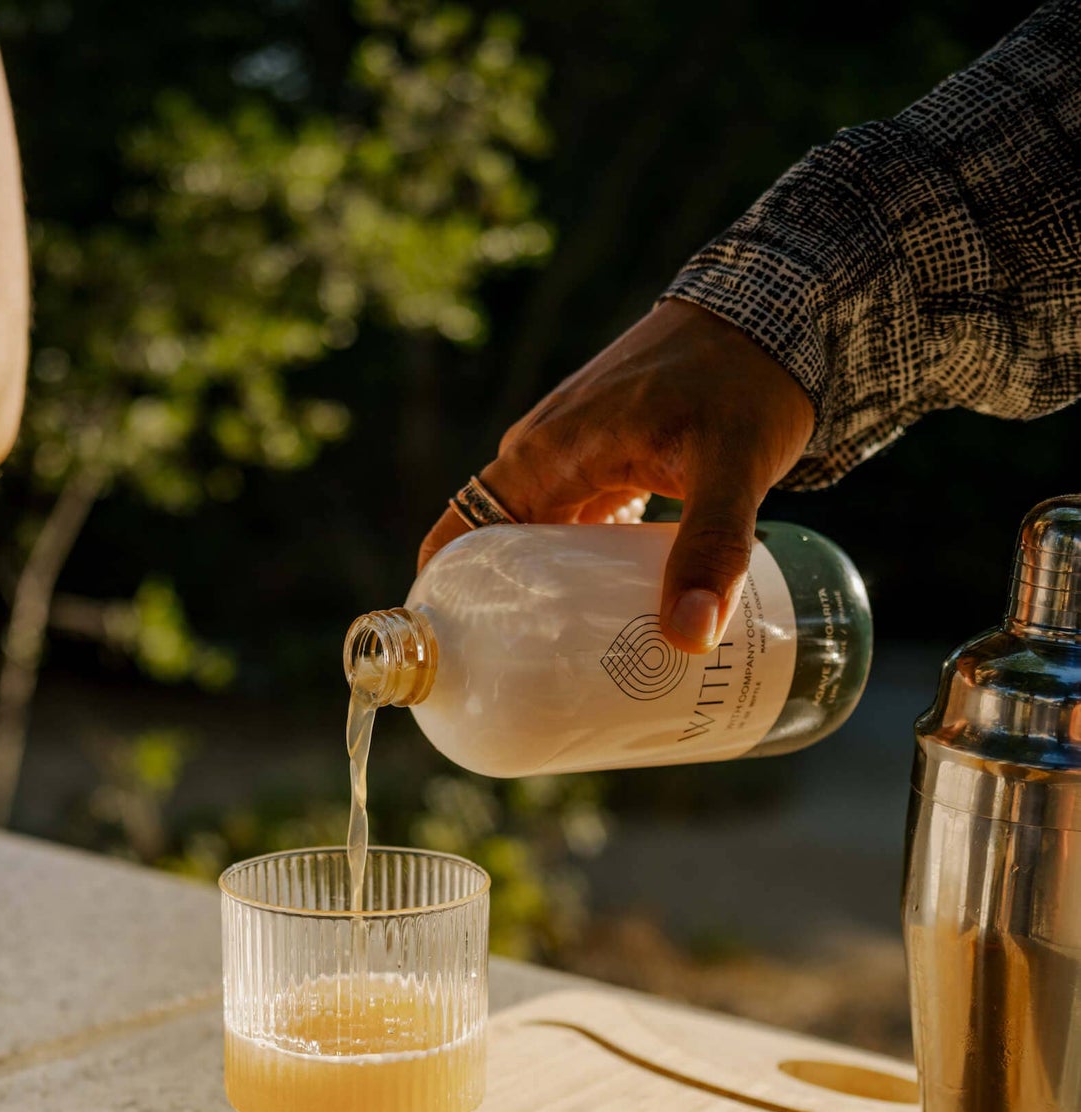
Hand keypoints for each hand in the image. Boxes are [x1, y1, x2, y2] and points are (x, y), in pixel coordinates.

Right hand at [418, 300, 814, 653]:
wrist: (773, 310)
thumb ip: (711, 550)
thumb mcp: (731, 467)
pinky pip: (570, 532)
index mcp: (542, 458)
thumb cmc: (742, 377)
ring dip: (546, 604)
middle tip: (532, 695)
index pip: (456, 541)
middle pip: (494, 558)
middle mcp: (540, 459)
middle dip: (504, 625)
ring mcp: (569, 461)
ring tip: (570, 674)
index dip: (442, 606)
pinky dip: (579, 577)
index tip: (458, 670)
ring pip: (535, 549)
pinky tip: (609, 621)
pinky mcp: (603, 465)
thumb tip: (690, 640)